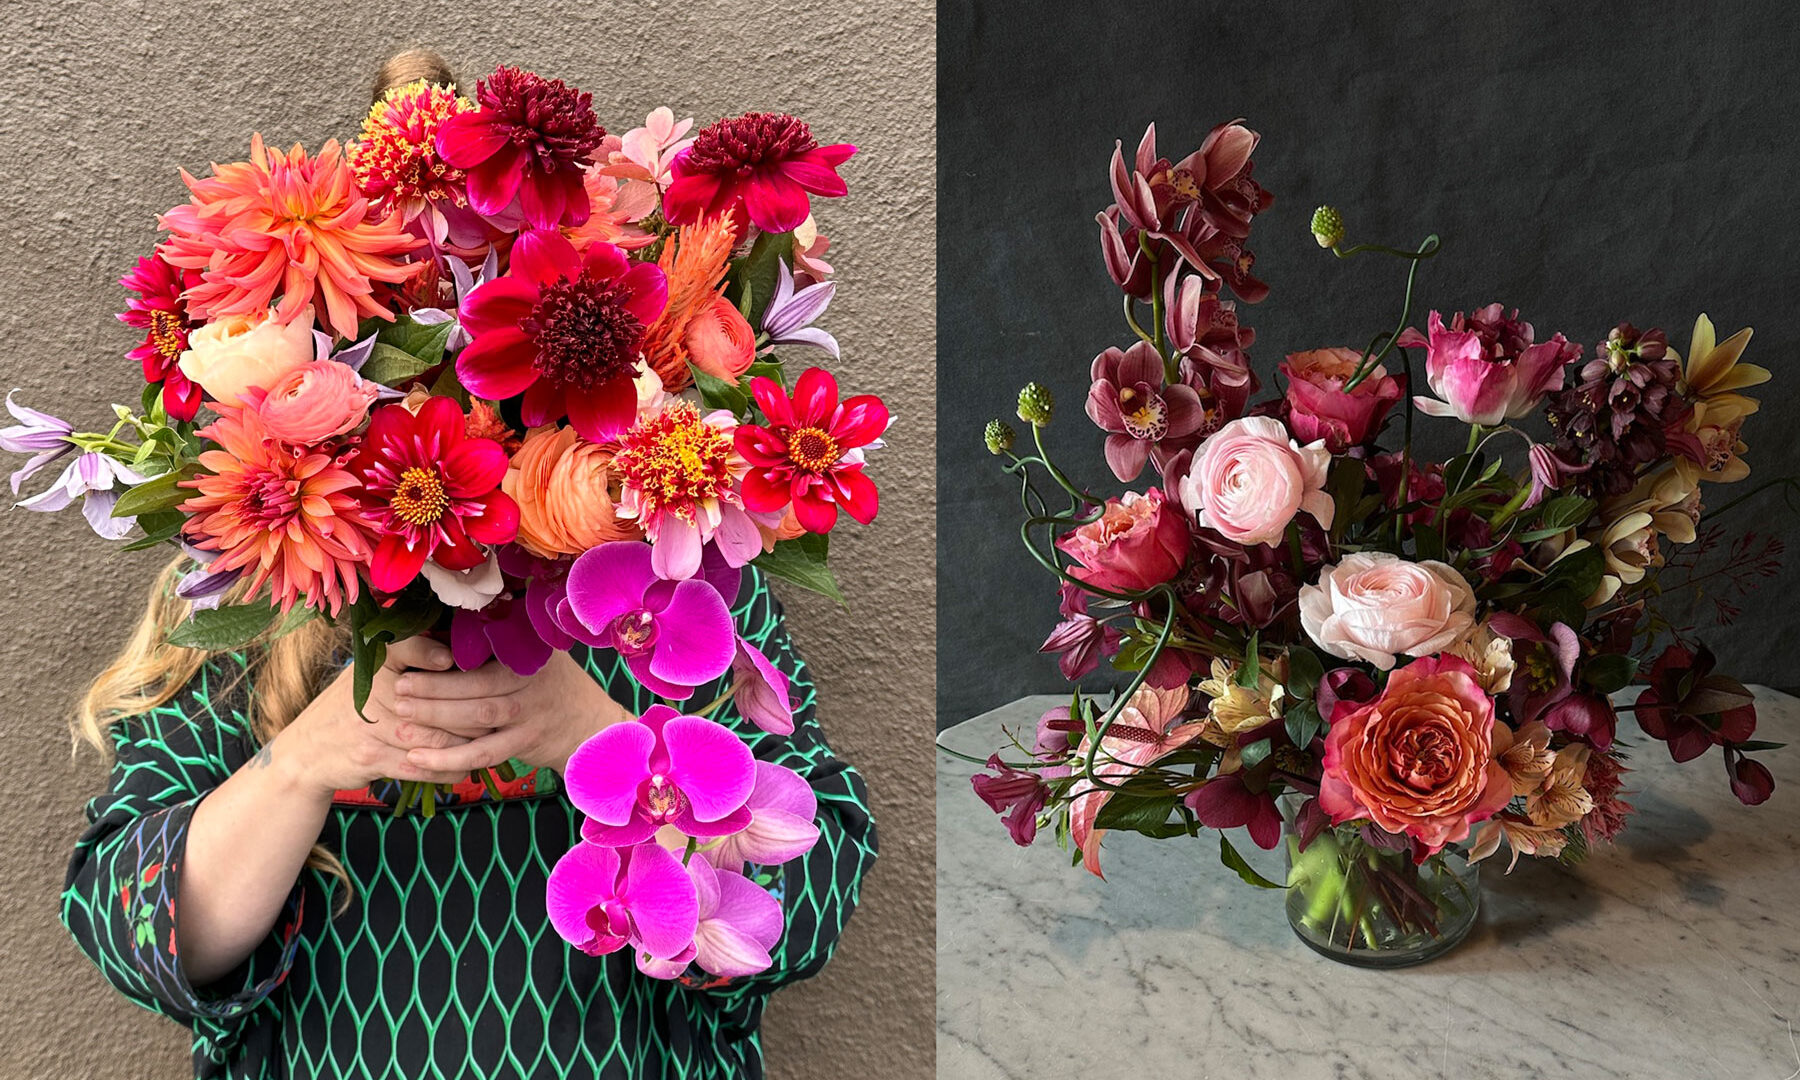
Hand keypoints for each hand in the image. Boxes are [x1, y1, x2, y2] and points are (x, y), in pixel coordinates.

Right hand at [273, 635, 476, 797]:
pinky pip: (420, 765)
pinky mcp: (371, 758)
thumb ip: (411, 654)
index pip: (401, 647)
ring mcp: (370, 726)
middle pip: (433, 700)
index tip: (451, 658)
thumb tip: (466, 636)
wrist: (307, 750)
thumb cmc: (356, 703)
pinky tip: (464, 765)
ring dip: (466, 742)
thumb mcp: (372, 671)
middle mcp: (371, 690)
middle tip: (500, 711)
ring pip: (433, 736)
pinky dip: (447, 768)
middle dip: (470, 709)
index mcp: (374, 662)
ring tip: (490, 739)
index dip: (427, 652)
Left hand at [391, 650, 630, 776]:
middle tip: (399, 688)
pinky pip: (483, 753)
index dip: (445, 654)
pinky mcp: (525, 743)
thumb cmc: (552, 685)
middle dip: (433, 686)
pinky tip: (418, 759)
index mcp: (526, 653)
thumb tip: (445, 621)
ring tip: (400, 718)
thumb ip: (503, 641)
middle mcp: (529, 680)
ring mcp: (529, 714)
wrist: (591, 724)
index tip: (412, 654)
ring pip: (478, 716)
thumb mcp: (538, 654)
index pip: (482, 651)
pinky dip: (449, 758)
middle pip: (476, 683)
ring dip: (437, 717)